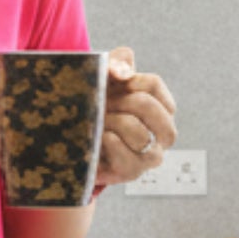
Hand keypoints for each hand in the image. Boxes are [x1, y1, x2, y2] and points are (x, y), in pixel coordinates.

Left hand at [97, 46, 176, 186]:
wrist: (75, 141)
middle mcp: (163, 132)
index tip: (110, 84)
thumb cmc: (97, 107)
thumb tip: (121, 71)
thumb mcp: (105, 80)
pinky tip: (99, 139)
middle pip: (149, 107)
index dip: (127, 80)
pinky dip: (108, 144)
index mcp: (162, 107)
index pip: (153, 84)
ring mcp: (150, 155)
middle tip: (103, 104)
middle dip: (119, 103)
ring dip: (112, 124)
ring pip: (139, 133)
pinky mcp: (132, 172)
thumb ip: (116, 65)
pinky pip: (126, 157)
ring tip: (100, 123)